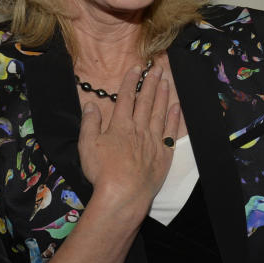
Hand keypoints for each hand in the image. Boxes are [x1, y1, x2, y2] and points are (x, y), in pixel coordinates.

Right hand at [77, 64, 179, 212]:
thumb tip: (91, 105)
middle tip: (158, 69)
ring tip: (166, 81)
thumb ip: (90, 123)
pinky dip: (174, 118)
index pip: (126, 98)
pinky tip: (176, 107)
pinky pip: (171, 131)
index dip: (131, 82)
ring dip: (163, 96)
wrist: (124, 193)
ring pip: (159, 112)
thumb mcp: (87, 145)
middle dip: (151, 84)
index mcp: (120, 126)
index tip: (137, 69)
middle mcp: (139, 129)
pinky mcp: (164, 153)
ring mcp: (154, 140)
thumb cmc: (102, 171)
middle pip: (146, 102)